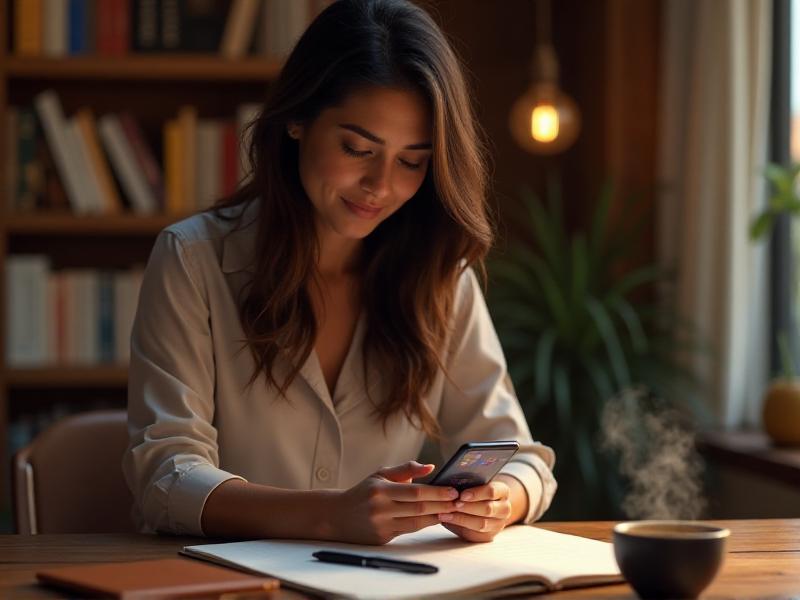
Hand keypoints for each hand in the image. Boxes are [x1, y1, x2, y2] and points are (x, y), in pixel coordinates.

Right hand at [328, 461, 458, 544]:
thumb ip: (406, 469)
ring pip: (417, 522)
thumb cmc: (363, 492)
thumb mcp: (380, 474)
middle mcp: (381, 509)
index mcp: (381, 490)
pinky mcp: (383, 538)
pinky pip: (409, 530)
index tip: (453, 490)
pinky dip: (424, 524)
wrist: (337, 516)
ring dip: (437, 516)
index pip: (415, 492)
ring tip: (453, 510)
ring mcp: (382, 525)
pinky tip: (436, 518)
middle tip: (459, 501)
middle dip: (442, 505)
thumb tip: (430, 468)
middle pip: (419, 508)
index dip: (437, 492)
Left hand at [437, 480, 511, 542]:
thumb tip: (450, 483)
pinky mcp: (489, 536)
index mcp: (503, 491)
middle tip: (453, 504)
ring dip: (461, 518)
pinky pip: (474, 534)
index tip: (462, 494)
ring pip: (481, 523)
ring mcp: (499, 524)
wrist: (484, 505)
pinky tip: (447, 520)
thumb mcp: (476, 483)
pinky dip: (459, 526)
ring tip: (446, 513)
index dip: (477, 493)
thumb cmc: (476, 491)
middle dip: (468, 507)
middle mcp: (504, 508)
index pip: (492, 491)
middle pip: (488, 509)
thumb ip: (468, 483)